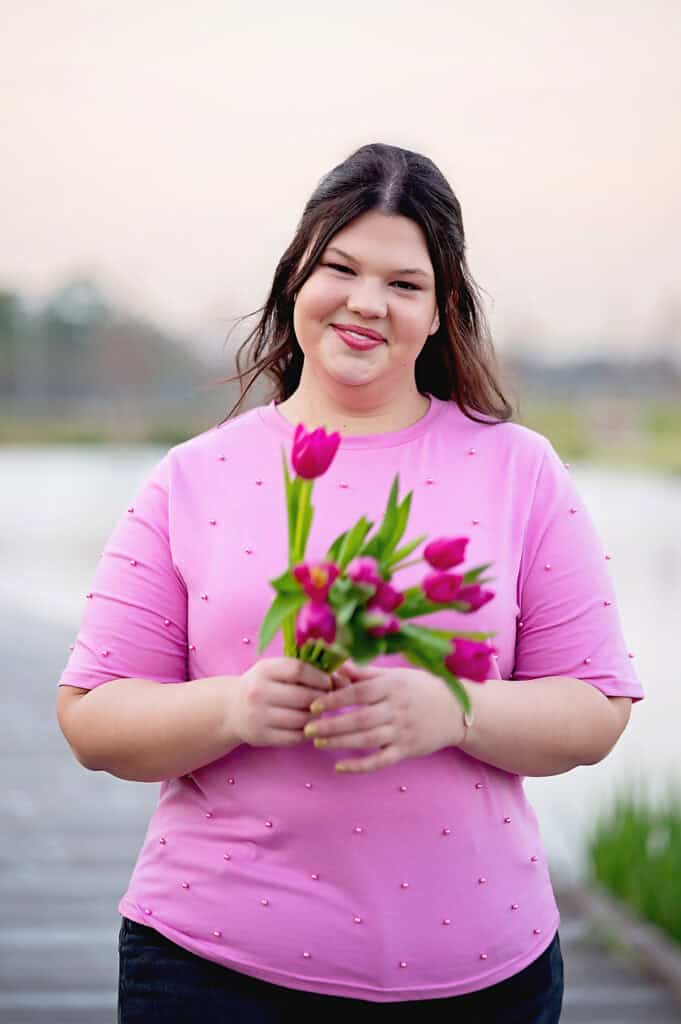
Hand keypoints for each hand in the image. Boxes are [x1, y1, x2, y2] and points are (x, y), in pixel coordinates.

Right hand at [234, 658, 332, 746]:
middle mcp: (258, 692)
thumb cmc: (263, 685)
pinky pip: (295, 737)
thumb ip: (305, 671)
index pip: (298, 670)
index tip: (329, 682)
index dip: (320, 677)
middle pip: (303, 697)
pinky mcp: (261, 737)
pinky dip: (306, 733)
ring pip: (302, 719)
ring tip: (316, 712)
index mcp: (264, 670)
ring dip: (316, 717)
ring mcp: (258, 716)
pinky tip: (307, 726)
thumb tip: (344, 680)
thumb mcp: (276, 671)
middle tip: (328, 700)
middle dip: (322, 699)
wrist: (231, 709)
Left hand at [304, 661, 466, 772]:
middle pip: (360, 718)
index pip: (359, 693)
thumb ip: (365, 674)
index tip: (315, 705)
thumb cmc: (421, 688)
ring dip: (340, 742)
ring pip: (367, 740)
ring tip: (318, 743)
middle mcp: (397, 709)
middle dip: (331, 724)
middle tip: (308, 728)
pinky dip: (360, 766)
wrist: (456, 711)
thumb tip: (337, 665)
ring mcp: (403, 731)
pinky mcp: (407, 750)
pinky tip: (340, 766)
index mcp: (393, 686)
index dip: (335, 699)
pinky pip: (381, 760)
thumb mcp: (396, 675)